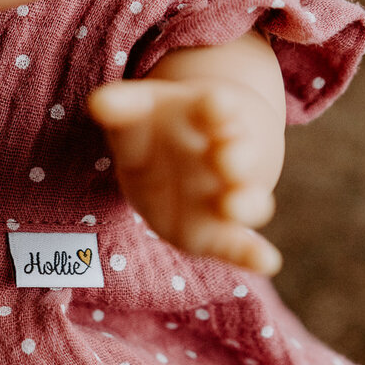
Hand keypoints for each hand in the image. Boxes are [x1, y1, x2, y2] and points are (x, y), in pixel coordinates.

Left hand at [89, 78, 283, 274]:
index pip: (213, 106)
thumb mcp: (136, 116)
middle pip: (239, 154)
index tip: (216, 103)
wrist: (176, 160)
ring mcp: (227, 194)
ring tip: (232, 206)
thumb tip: (99, 102)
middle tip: (226, 157)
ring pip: (247, 199)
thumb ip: (121, 109)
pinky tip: (266, 262)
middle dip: (236, 157)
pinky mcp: (221, 231)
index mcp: (207, 116)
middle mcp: (227, 153)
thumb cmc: (153, 133)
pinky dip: (254, 254)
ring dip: (244, 203)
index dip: (215, 105)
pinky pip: (241, 244)